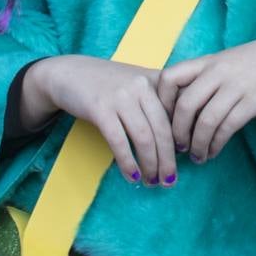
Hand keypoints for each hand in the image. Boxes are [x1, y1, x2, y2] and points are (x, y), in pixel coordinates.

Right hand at [22, 56, 176, 185]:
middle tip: (170, 180)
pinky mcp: (100, 108)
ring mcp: (120, 96)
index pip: (178, 113)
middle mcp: (141, 85)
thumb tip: (181, 135)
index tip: (187, 159)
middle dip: (168, 159)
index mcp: (155, 79)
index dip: (184, 139)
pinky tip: (132, 177)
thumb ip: (159, 99)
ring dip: (150, 165)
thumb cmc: (108, 83)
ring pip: (144, 138)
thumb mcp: (137, 82)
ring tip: (152, 182)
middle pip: (163, 129)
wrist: (68, 73)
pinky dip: (128, 163)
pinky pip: (119, 141)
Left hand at [156, 36, 255, 164]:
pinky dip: (217, 144)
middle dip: (178, 133)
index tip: (165, 119)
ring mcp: (236, 85)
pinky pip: (227, 127)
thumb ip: (204, 78)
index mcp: (207, 61)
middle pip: (185, 105)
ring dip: (197, 145)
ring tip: (198, 156)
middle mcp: (218, 71)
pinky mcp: (254, 100)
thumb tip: (180, 109)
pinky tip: (214, 151)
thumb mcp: (226, 62)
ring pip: (206, 121)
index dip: (161, 102)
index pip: (169, 77)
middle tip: (178, 148)